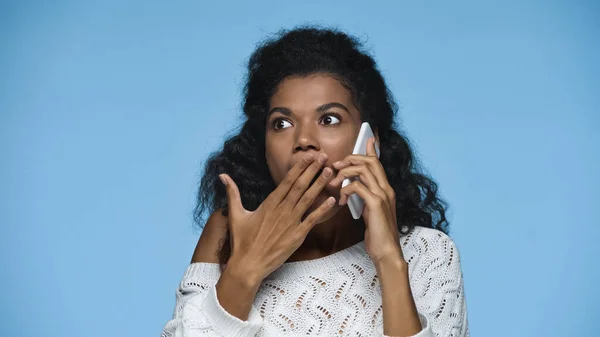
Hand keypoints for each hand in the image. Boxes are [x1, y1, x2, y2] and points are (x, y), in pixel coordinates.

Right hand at [218, 153, 335, 283]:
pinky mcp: (297, 236)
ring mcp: (291, 223)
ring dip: (319, 185)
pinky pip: (312, 220)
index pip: (287, 181)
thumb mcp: (235, 214)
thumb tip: (222, 175)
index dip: (299, 168)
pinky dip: (322, 210)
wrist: (248, 265)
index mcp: (269, 204)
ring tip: (329, 172)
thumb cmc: (242, 241)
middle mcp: (282, 210)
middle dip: (312, 170)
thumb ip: (232, 193)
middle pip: (300, 186)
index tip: (308, 156)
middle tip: (323, 157)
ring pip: (308, 199)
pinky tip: (331, 200)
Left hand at [328, 138, 402, 264]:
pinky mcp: (376, 204)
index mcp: (386, 190)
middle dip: (351, 159)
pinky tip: (341, 200)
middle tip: (336, 166)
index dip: (372, 150)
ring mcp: (382, 195)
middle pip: (370, 161)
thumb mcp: (371, 212)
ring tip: (335, 182)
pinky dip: (346, 189)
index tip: (367, 140)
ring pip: (364, 170)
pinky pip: (357, 186)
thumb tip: (354, 188)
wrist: (387, 252)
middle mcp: (386, 189)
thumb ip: (366, 198)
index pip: (379, 164)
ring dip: (346, 172)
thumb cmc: (377, 235)